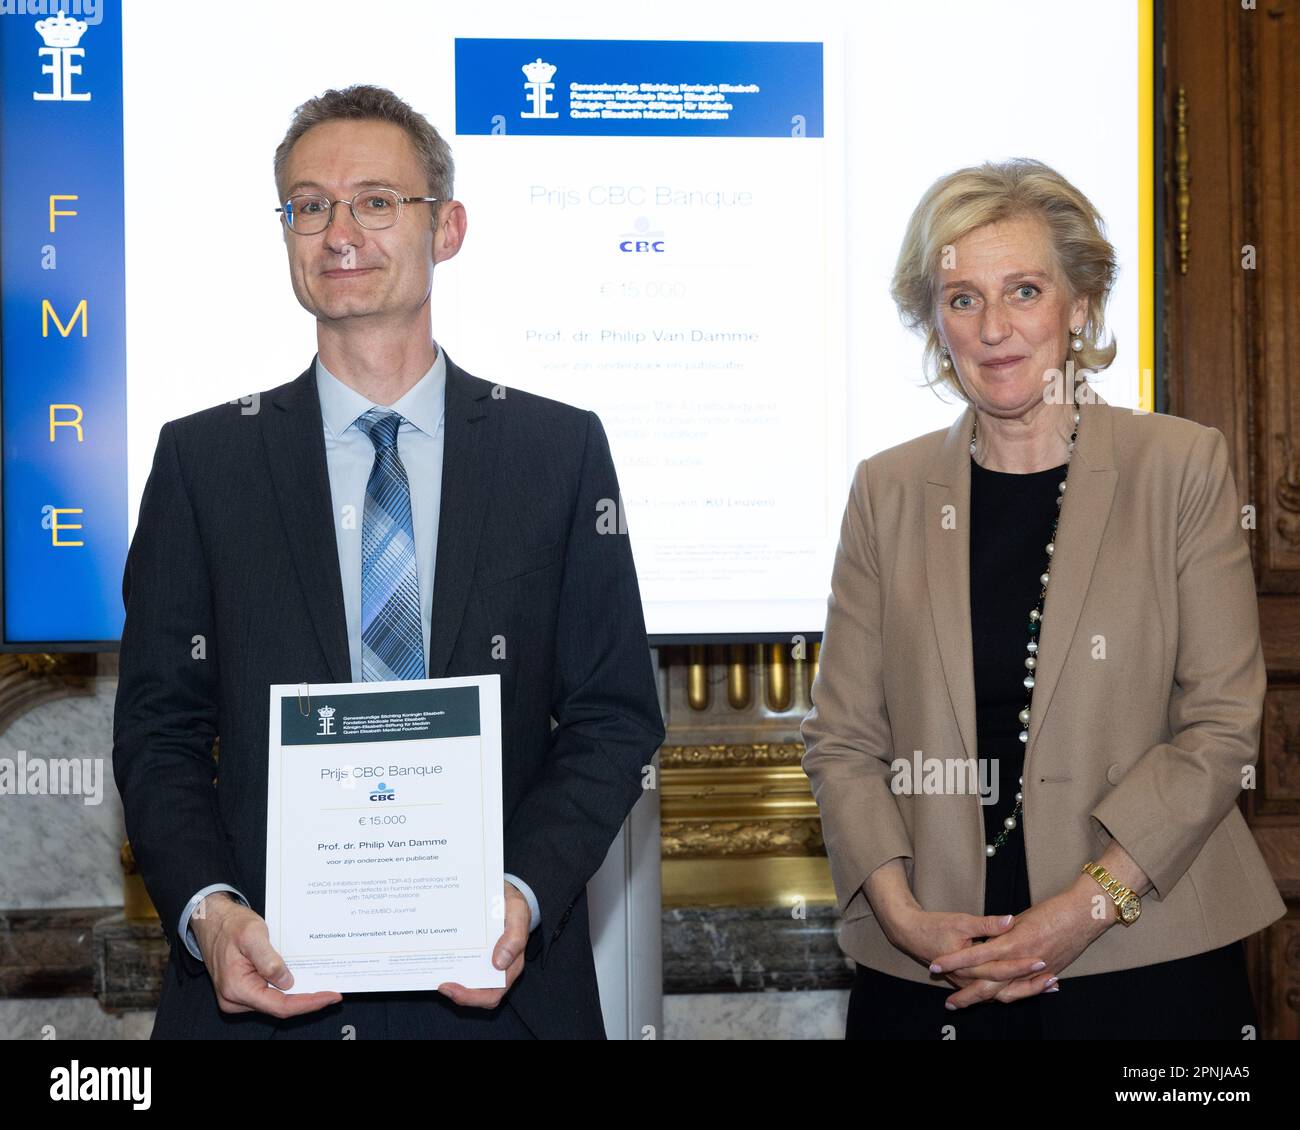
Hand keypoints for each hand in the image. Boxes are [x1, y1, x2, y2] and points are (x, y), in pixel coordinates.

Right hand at [192, 893, 342, 1017]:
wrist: (212, 920)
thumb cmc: (231, 925)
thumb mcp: (253, 935)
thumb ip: (269, 960)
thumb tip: (287, 983)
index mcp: (237, 989)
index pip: (279, 1006)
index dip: (308, 1003)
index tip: (331, 996)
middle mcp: (235, 999)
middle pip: (279, 1007)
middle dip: (307, 1000)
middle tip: (333, 992)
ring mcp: (238, 997)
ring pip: (275, 1002)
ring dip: (299, 995)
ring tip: (323, 985)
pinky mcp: (243, 990)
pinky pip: (269, 994)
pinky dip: (288, 989)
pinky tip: (304, 979)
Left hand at [436, 880, 529, 1008]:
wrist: (505, 893)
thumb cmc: (513, 905)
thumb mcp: (517, 912)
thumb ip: (514, 937)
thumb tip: (499, 964)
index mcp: (512, 964)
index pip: (494, 992)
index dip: (473, 997)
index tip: (453, 987)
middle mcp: (499, 968)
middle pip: (479, 995)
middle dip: (460, 994)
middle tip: (441, 985)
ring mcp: (486, 962)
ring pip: (470, 984)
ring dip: (453, 983)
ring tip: (436, 974)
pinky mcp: (475, 954)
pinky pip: (463, 967)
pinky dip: (452, 967)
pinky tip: (439, 958)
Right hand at [883, 904, 1052, 997]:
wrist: (909, 934)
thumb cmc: (934, 927)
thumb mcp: (960, 921)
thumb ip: (987, 924)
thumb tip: (1010, 920)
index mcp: (970, 966)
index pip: (1002, 969)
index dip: (1024, 965)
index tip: (1043, 960)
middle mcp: (970, 979)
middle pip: (1006, 988)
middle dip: (1031, 986)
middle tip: (1054, 981)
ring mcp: (969, 981)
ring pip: (1001, 993)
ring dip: (1026, 990)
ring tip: (1050, 985)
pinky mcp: (968, 978)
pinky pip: (994, 989)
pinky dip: (1013, 987)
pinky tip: (1028, 983)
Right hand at [928, 879, 1112, 1007]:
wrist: (1081, 915)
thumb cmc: (1067, 927)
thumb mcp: (1048, 945)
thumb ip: (1027, 950)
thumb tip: (1012, 948)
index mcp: (1032, 974)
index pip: (1005, 992)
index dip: (987, 997)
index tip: (968, 1000)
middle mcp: (1023, 973)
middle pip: (991, 992)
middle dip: (968, 998)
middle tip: (951, 1005)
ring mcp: (1017, 959)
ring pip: (983, 978)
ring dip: (959, 979)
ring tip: (940, 978)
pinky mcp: (1012, 944)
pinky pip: (980, 954)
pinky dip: (960, 959)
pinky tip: (944, 960)